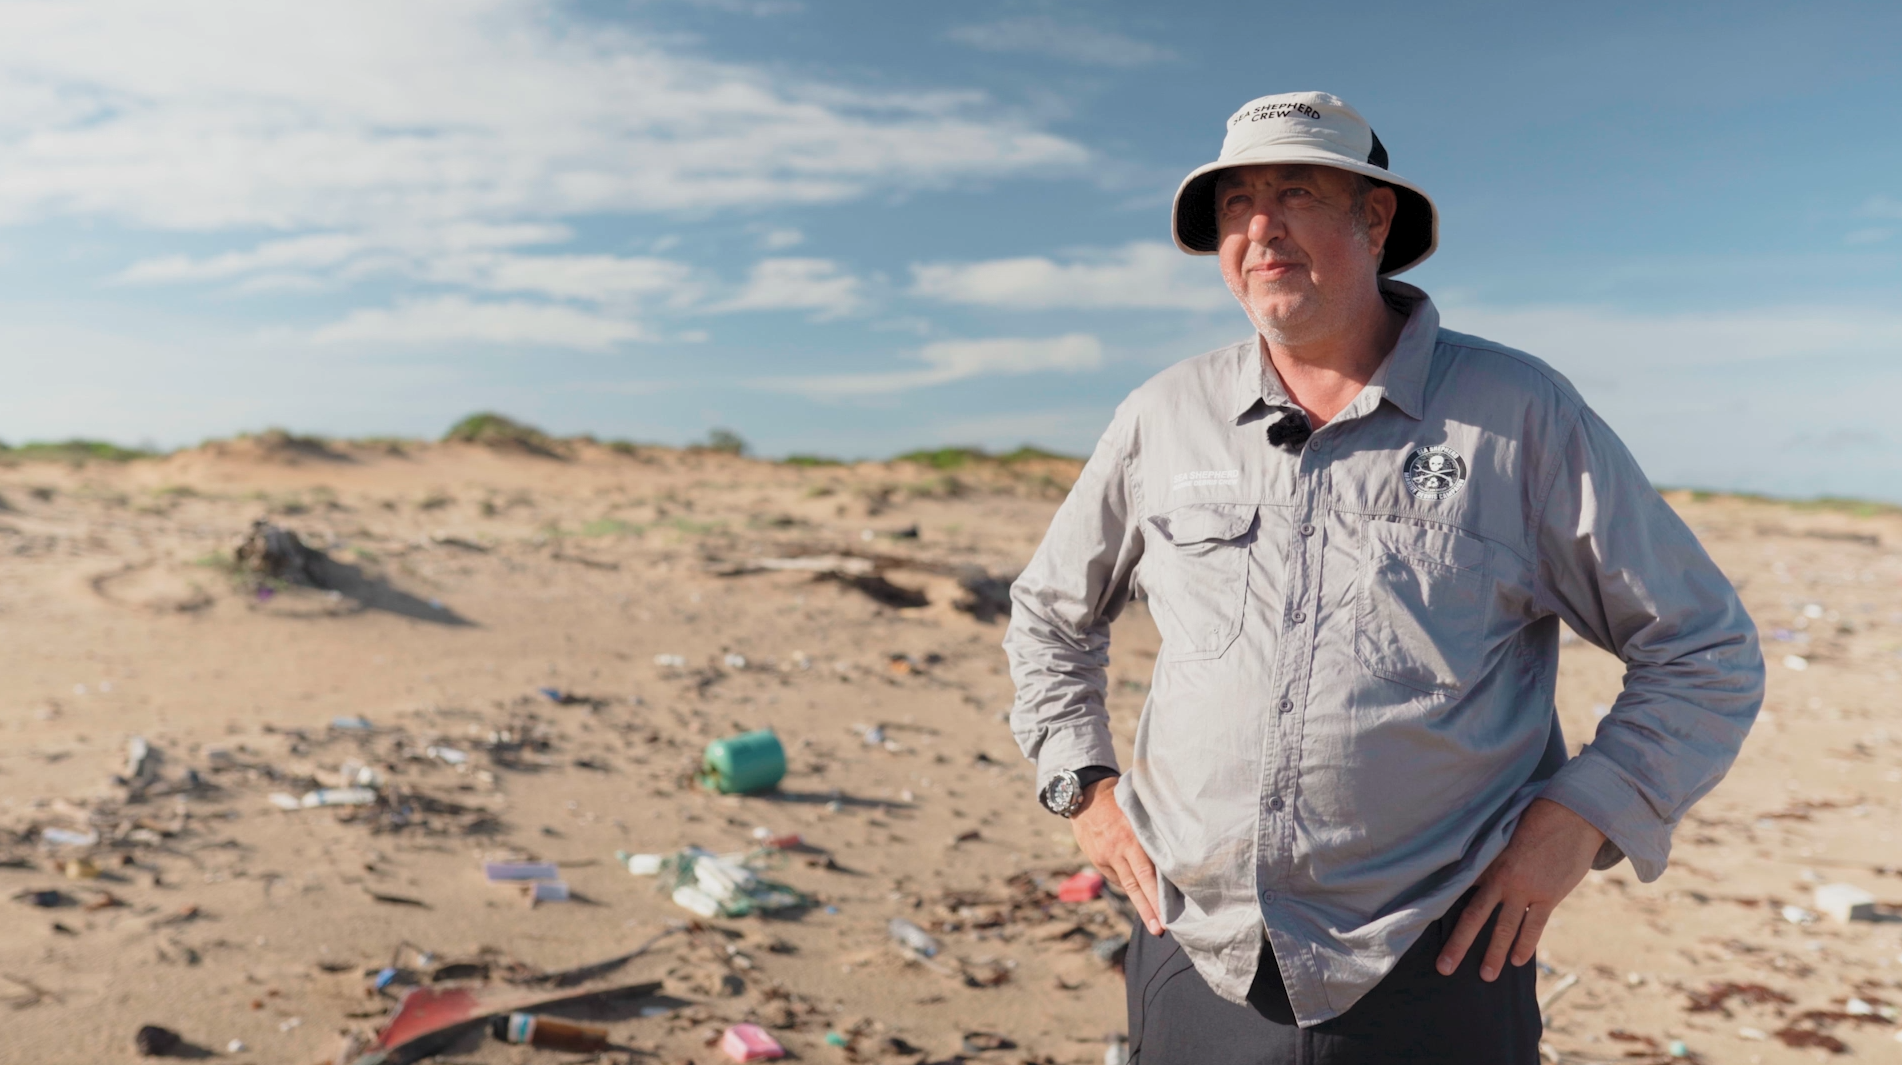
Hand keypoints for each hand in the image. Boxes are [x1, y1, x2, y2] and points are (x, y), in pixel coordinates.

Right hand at [1070, 776, 1164, 935]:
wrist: (1085, 795)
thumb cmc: (1120, 801)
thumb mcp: (1137, 813)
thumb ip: (1150, 835)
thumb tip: (1170, 860)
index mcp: (1131, 838)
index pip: (1146, 874)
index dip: (1155, 897)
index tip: (1166, 917)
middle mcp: (1117, 851)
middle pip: (1136, 886)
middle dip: (1149, 910)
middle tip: (1160, 931)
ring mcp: (1105, 857)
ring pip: (1126, 885)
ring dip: (1141, 904)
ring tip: (1154, 924)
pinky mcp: (1097, 860)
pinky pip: (1116, 877)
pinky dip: (1128, 885)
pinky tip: (1139, 892)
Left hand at [1437, 798, 1605, 980]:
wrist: (1570, 816)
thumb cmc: (1534, 820)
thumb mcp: (1503, 834)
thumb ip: (1488, 855)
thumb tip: (1472, 869)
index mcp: (1486, 861)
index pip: (1458, 889)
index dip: (1442, 907)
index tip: (1421, 925)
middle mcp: (1501, 878)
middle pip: (1474, 916)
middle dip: (1459, 943)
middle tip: (1444, 967)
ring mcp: (1525, 889)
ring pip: (1505, 928)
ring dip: (1495, 953)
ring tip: (1486, 976)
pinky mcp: (1548, 895)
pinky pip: (1534, 926)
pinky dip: (1526, 944)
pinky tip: (1519, 961)